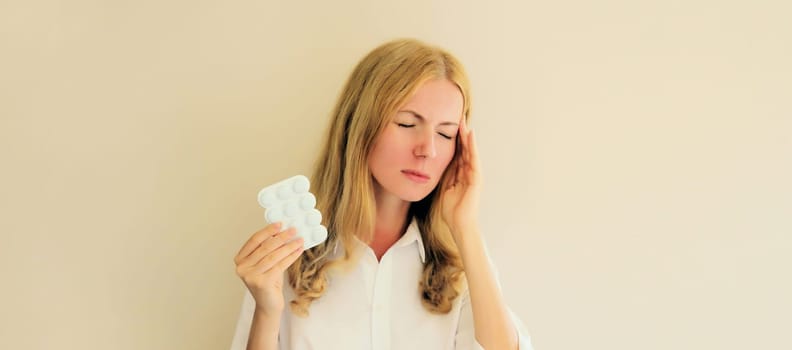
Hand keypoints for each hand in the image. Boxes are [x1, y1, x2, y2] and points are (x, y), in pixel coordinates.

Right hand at [234, 222, 303, 315]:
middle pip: (264, 247)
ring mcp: (250, 276)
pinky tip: (298, 250)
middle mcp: (242, 268)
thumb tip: (282, 231)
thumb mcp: (266, 263)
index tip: (280, 224)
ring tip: (299, 240)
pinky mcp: (262, 283)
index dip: (267, 231)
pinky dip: (291, 256)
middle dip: (281, 237)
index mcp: (239, 260)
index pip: (254, 240)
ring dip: (288, 246)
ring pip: (273, 256)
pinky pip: (280, 265)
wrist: (268, 305)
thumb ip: (268, 249)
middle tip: (293, 230)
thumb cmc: (268, 283)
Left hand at [441, 116, 480, 238]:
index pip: (457, 152)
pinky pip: (474, 159)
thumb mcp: (443, 187)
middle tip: (458, 117)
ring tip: (463, 121)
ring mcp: (474, 174)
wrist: (459, 224)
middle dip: (461, 134)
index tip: (448, 125)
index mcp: (460, 174)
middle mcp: (468, 172)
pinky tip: (470, 135)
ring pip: (470, 151)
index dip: (454, 139)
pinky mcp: (476, 178)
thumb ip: (442, 175)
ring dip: (467, 136)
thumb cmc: (451, 210)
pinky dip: (473, 147)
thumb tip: (432, 164)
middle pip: (465, 148)